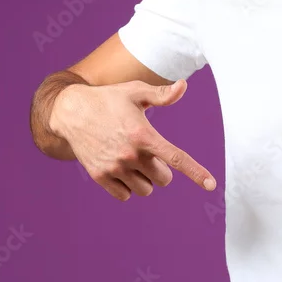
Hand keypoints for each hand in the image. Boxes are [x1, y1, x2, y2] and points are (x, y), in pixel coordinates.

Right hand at [50, 79, 215, 199]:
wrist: (70, 111)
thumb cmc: (108, 99)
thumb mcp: (135, 91)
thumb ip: (161, 94)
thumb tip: (183, 86)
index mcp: (143, 134)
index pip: (176, 158)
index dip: (196, 172)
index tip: (211, 185)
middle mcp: (130, 154)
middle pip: (163, 178)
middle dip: (161, 169)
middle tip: (148, 152)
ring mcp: (114, 167)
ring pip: (145, 189)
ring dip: (145, 179)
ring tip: (132, 160)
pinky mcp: (99, 176)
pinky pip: (125, 195)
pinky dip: (127, 186)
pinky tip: (119, 168)